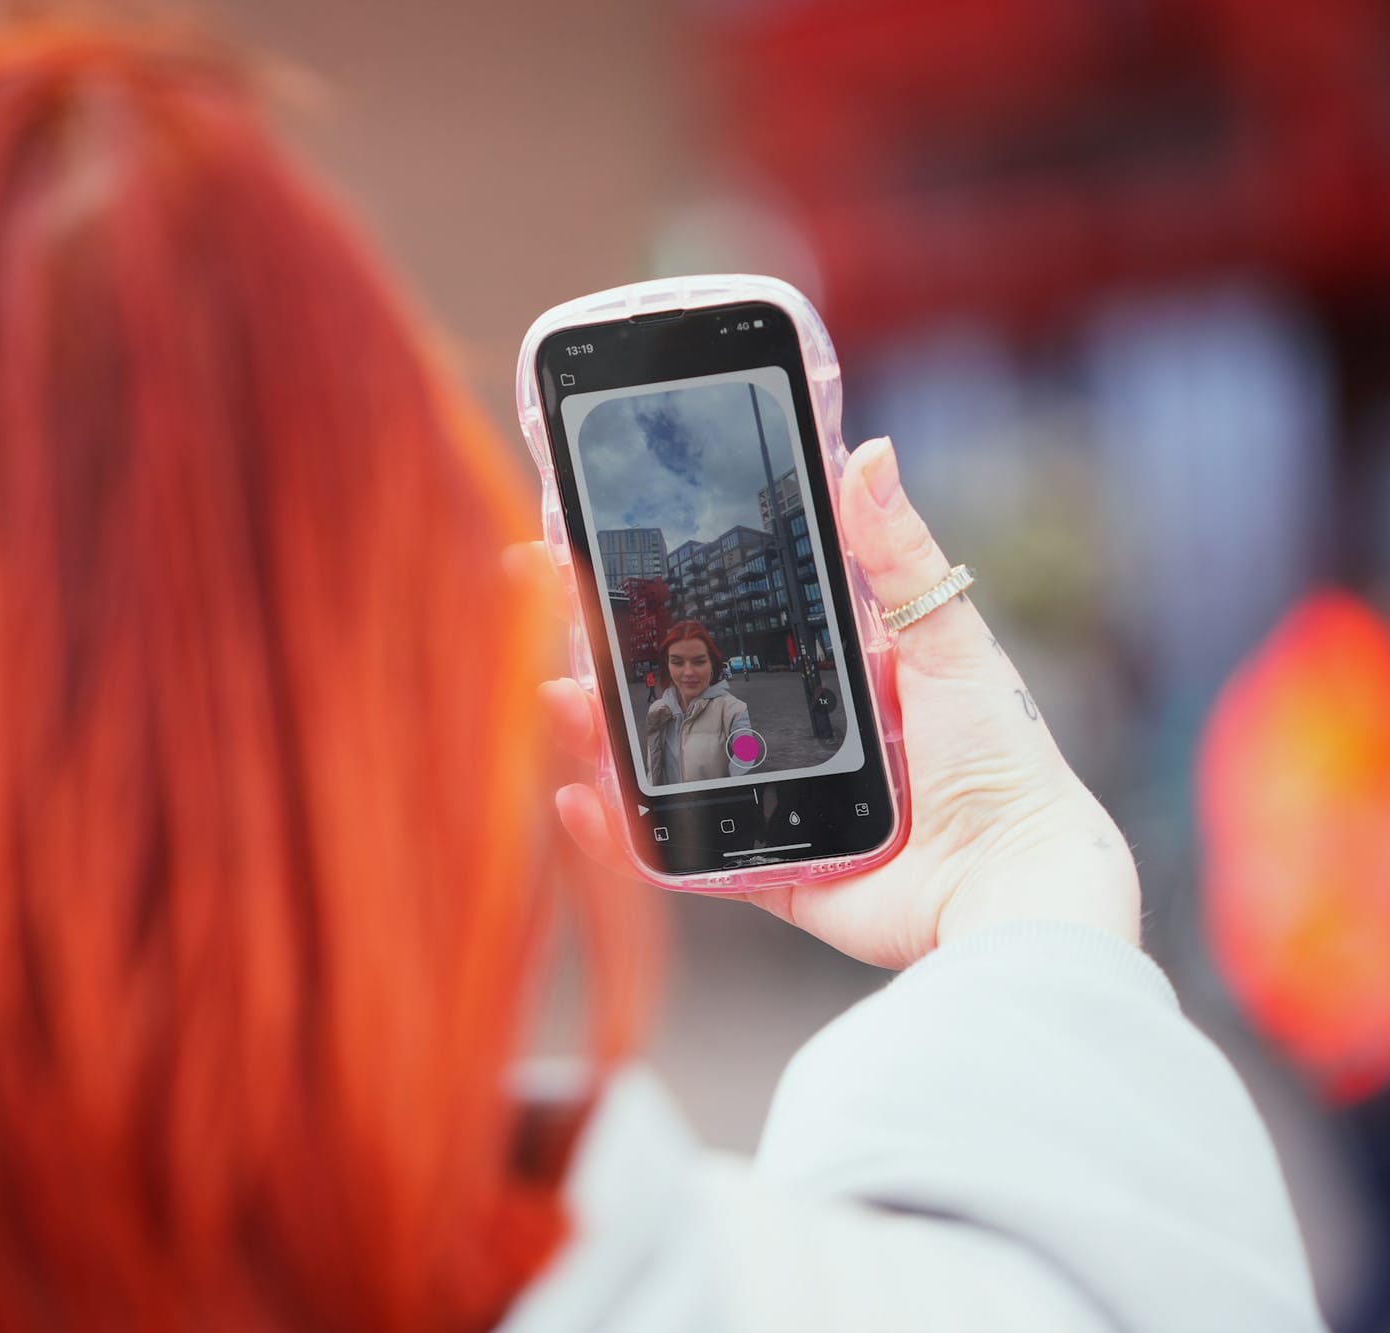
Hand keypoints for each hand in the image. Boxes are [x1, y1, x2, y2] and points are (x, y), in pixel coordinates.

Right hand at [511, 436, 1139, 969]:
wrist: (1015, 876)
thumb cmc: (1002, 755)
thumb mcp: (949, 639)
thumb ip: (901, 556)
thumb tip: (874, 452)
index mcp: (833, 676)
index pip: (730, 621)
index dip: (666, 591)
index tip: (603, 550)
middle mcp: (794, 738)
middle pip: (680, 693)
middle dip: (607, 656)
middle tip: (549, 606)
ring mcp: (774, 808)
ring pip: (665, 768)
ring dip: (600, 735)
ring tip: (558, 698)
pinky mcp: (768, 876)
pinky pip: (682, 858)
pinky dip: (622, 837)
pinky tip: (579, 800)